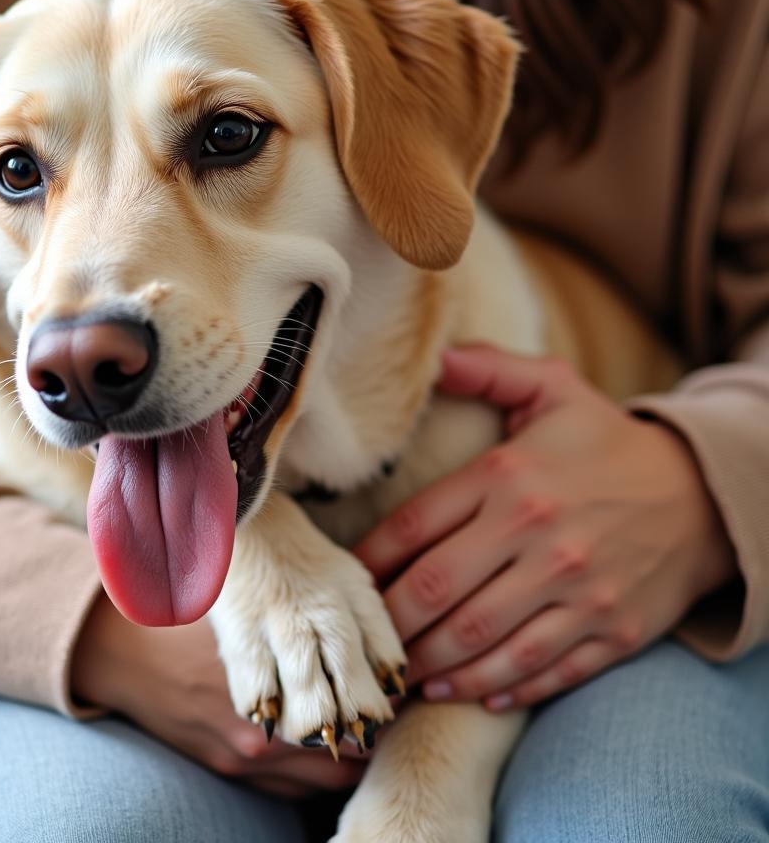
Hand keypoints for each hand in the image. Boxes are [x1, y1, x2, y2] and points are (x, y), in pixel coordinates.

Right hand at [72, 594, 365, 796]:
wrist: (122, 650)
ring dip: (338, 757)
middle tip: (375, 714)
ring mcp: (245, 753)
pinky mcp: (226, 765)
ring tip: (351, 732)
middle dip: (362, 736)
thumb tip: (352, 631)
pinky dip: (305, 772)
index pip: (350, 709)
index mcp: (277, 677)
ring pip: (318, 775)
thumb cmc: (194, 616)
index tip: (386, 690)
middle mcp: (266, 727)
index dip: (372, 702)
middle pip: (342, 753)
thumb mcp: (249, 610)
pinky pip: (286, 787)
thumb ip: (300, 625)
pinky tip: (314, 748)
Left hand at [355, 344, 737, 710]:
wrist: (703, 494)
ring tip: (402, 674)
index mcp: (510, 476)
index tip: (346, 580)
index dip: (369, 561)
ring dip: (431, 665)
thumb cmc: (607, 442)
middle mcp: (539, 535)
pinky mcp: (611, 630)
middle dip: (390, 622)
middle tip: (368, 637)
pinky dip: (496, 688)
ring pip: (481, 641)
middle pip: (436, 591)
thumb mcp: (552, 387)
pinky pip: (541, 670)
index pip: (414, 526)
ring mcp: (577, 589)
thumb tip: (432, 357)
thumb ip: (488, 368)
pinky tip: (462, 692)